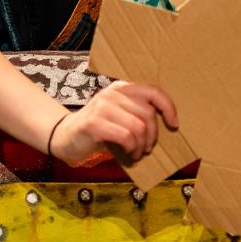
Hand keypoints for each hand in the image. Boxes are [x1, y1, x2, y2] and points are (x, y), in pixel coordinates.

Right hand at [49, 80, 178, 167]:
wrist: (67, 136)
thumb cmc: (100, 128)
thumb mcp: (119, 113)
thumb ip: (137, 111)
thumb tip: (168, 123)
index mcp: (121, 88)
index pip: (153, 91)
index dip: (168, 108)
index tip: (173, 125)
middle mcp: (112, 93)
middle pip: (148, 114)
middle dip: (152, 136)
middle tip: (147, 148)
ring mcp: (102, 107)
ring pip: (138, 128)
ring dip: (141, 146)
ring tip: (137, 153)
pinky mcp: (94, 123)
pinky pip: (126, 137)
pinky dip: (132, 149)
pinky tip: (128, 153)